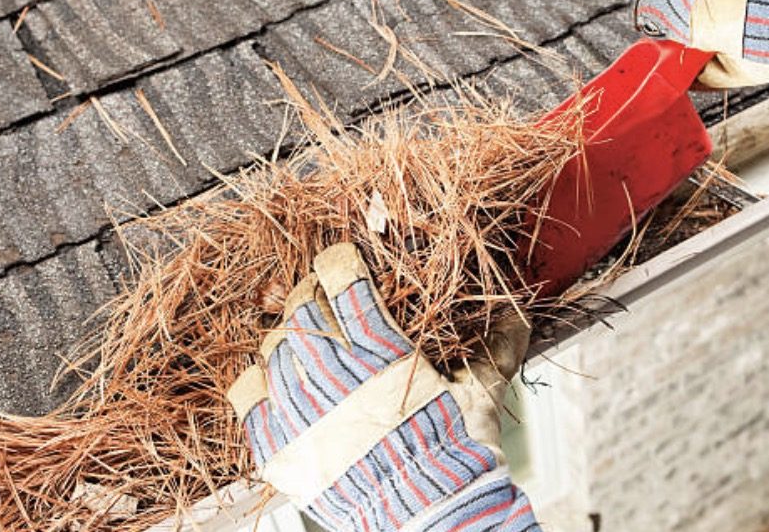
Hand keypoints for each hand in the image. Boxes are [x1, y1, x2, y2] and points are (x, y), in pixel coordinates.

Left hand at [227, 243, 538, 531]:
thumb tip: (519, 316)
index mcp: (385, 356)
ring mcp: (306, 416)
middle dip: (310, 295)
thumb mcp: (482, 394)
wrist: (436, 515)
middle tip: (320, 298)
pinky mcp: (285, 451)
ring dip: (287, 337)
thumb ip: (496, 349)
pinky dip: (257, 381)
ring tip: (302, 340)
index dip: (337, 263)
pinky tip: (273, 377)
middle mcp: (338, 380)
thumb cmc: (460, 453)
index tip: (339, 261)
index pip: (345, 286)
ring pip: (275, 351)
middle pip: (305, 313)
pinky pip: (249, 400)